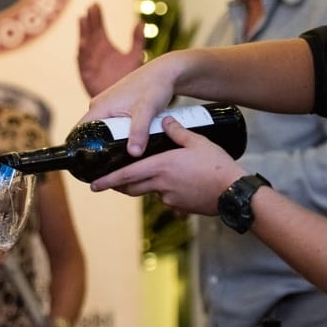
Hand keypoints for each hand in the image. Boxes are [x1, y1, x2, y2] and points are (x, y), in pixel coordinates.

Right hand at [78, 3, 144, 97]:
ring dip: (83, 33)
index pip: (99, 28)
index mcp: (104, 46)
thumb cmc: (127, 78)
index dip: (97, 16)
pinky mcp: (87, 74)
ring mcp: (89, 63)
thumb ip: (137, 40)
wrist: (122, 100)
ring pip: (85, 45)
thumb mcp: (135, 56)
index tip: (96, 4)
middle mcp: (95, 52)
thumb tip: (141, 22)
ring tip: (82, 20)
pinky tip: (84, 43)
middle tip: (89, 8)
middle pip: (90, 33)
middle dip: (89, 21)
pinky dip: (83, 52)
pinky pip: (83, 62)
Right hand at [81, 51, 179, 157]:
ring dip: (111, 143)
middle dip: (100, 150)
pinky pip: (112, 127)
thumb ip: (139, 131)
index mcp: (99, 107)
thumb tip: (133, 153)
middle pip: (92, 135)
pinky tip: (129, 145)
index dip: (82, 150)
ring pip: (103, 132)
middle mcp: (99, 106)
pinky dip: (118, 135)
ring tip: (120, 159)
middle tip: (111, 167)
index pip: (80, 133)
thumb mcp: (147, 111)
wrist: (165, 73)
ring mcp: (107, 107)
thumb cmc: (155, 87)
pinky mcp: (116, 109)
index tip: (91, 166)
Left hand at [90, 116, 243, 213]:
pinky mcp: (179, 206)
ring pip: (148, 192)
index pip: (125, 175)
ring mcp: (169, 198)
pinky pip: (165, 199)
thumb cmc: (216, 165)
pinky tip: (177, 184)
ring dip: (142, 186)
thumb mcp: (197, 142)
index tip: (93, 185)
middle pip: (131, 187)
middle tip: (108, 181)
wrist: (233, 192)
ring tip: (145, 176)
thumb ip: (177, 131)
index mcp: (160, 166)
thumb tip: (166, 119)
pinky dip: (164, 192)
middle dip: (118, 185)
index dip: (107, 180)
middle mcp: (160, 184)